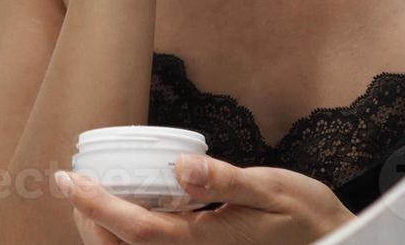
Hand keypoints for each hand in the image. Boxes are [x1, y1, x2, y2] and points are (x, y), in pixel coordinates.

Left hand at [60, 156, 354, 243]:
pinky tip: (121, 213)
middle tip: (71, 184)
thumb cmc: (304, 216)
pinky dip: (125, 237)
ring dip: (102, 232)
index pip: (133, 229)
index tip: (67, 179)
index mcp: (202, 243)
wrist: (336, 243)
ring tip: (87, 198)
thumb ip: (225, 179)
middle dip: (87, 220)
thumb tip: (181, 167)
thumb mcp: (271, 188)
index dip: (94, 205)